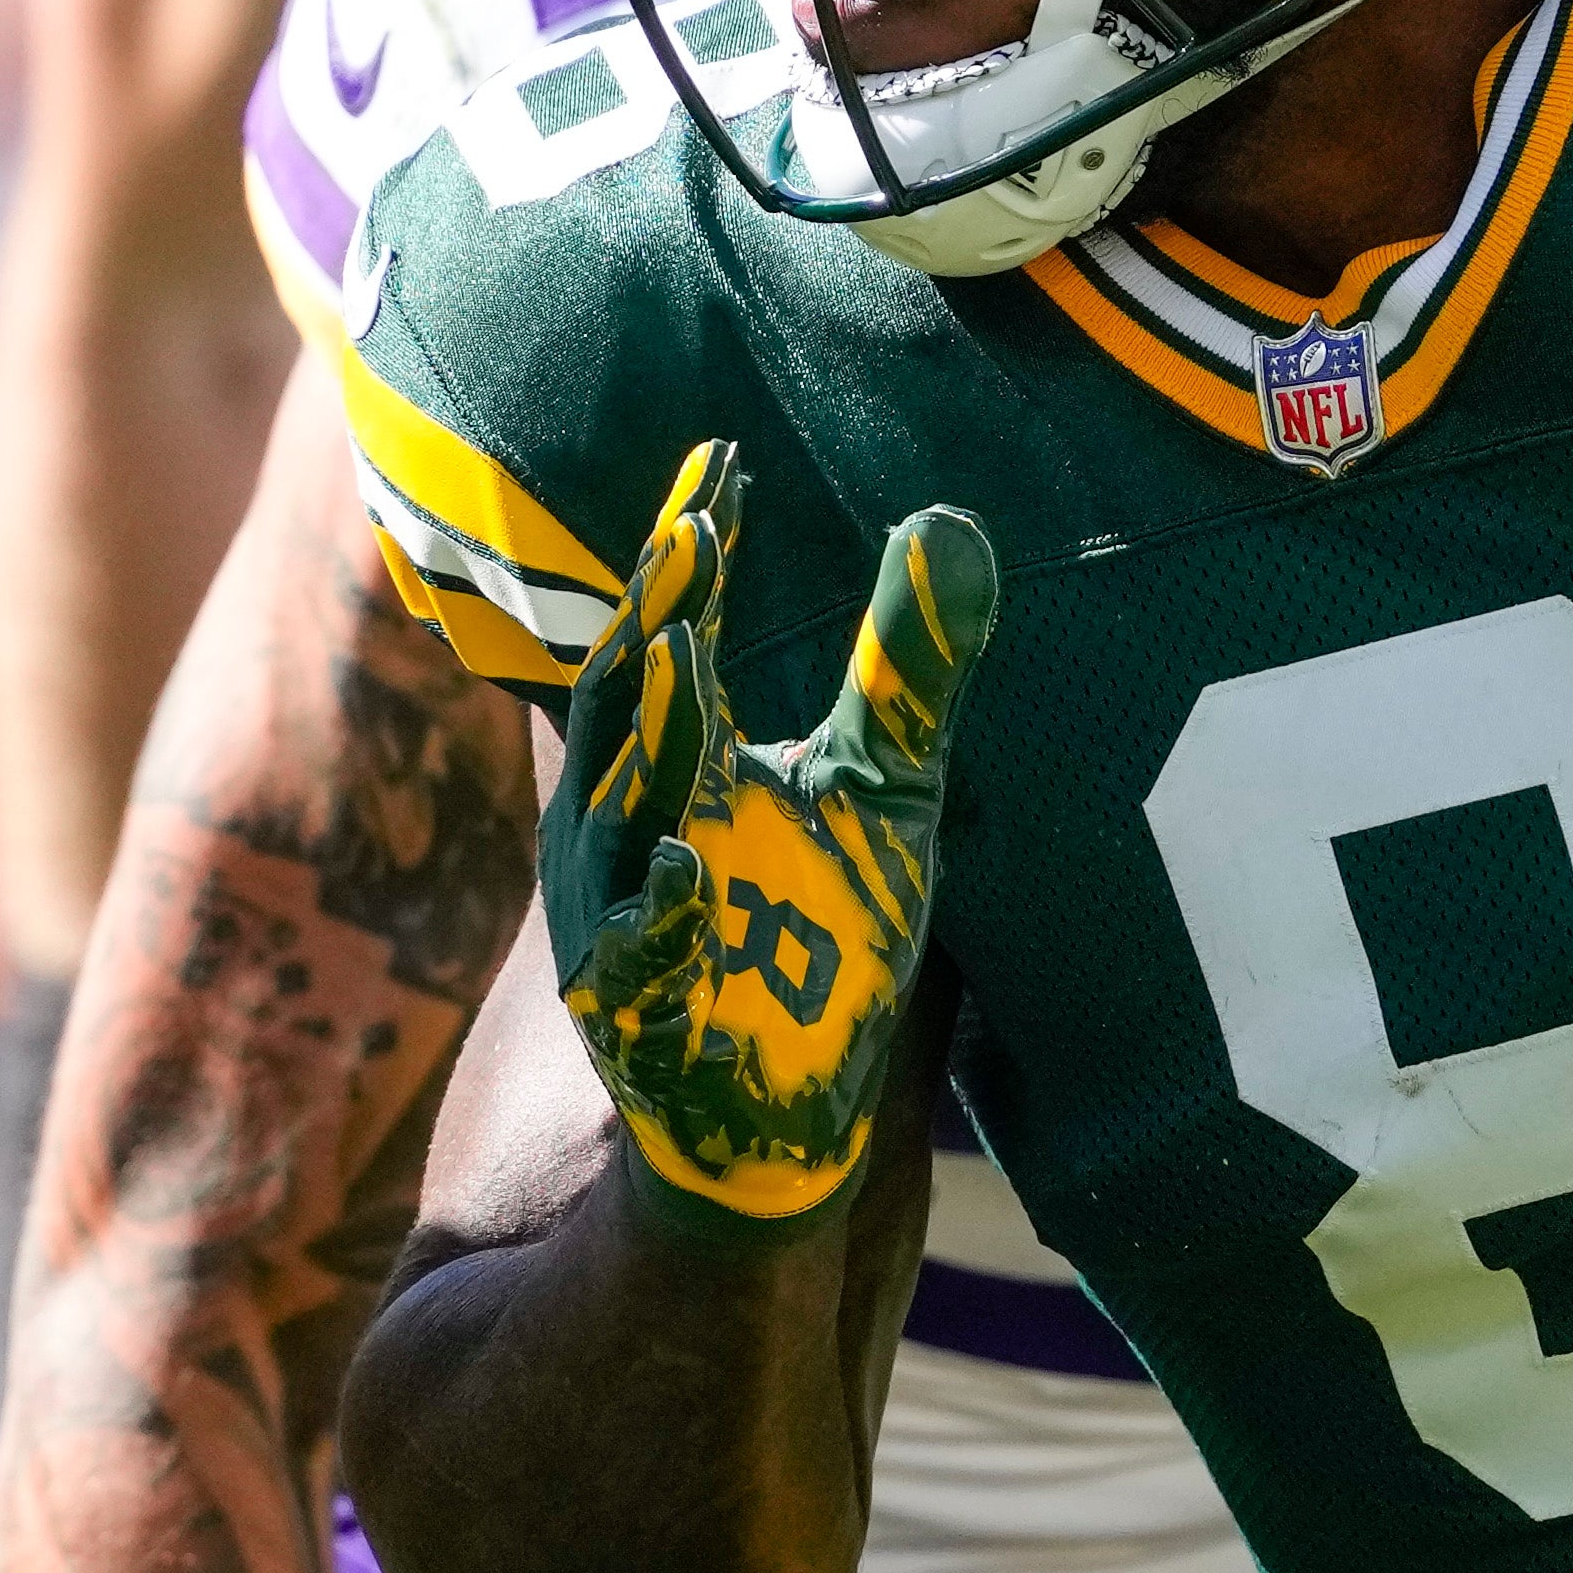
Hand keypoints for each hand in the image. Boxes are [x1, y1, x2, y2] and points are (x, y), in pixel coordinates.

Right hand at [544, 439, 996, 1233]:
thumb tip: (950, 521)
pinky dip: (662, 916)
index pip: (674, 631)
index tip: (727, 462)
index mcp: (681, 761)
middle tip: (696, 523)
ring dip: (650, 735)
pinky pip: (641, 959)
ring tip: (681, 648)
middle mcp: (632, 823)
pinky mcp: (639, 1014)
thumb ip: (910, 668)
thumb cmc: (827, 933)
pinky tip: (696, 870)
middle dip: (659, 614)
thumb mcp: (888, 787)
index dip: (697, 551)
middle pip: (632, 700)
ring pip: (621, 815)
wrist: (785, 1110)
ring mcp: (623, 916)